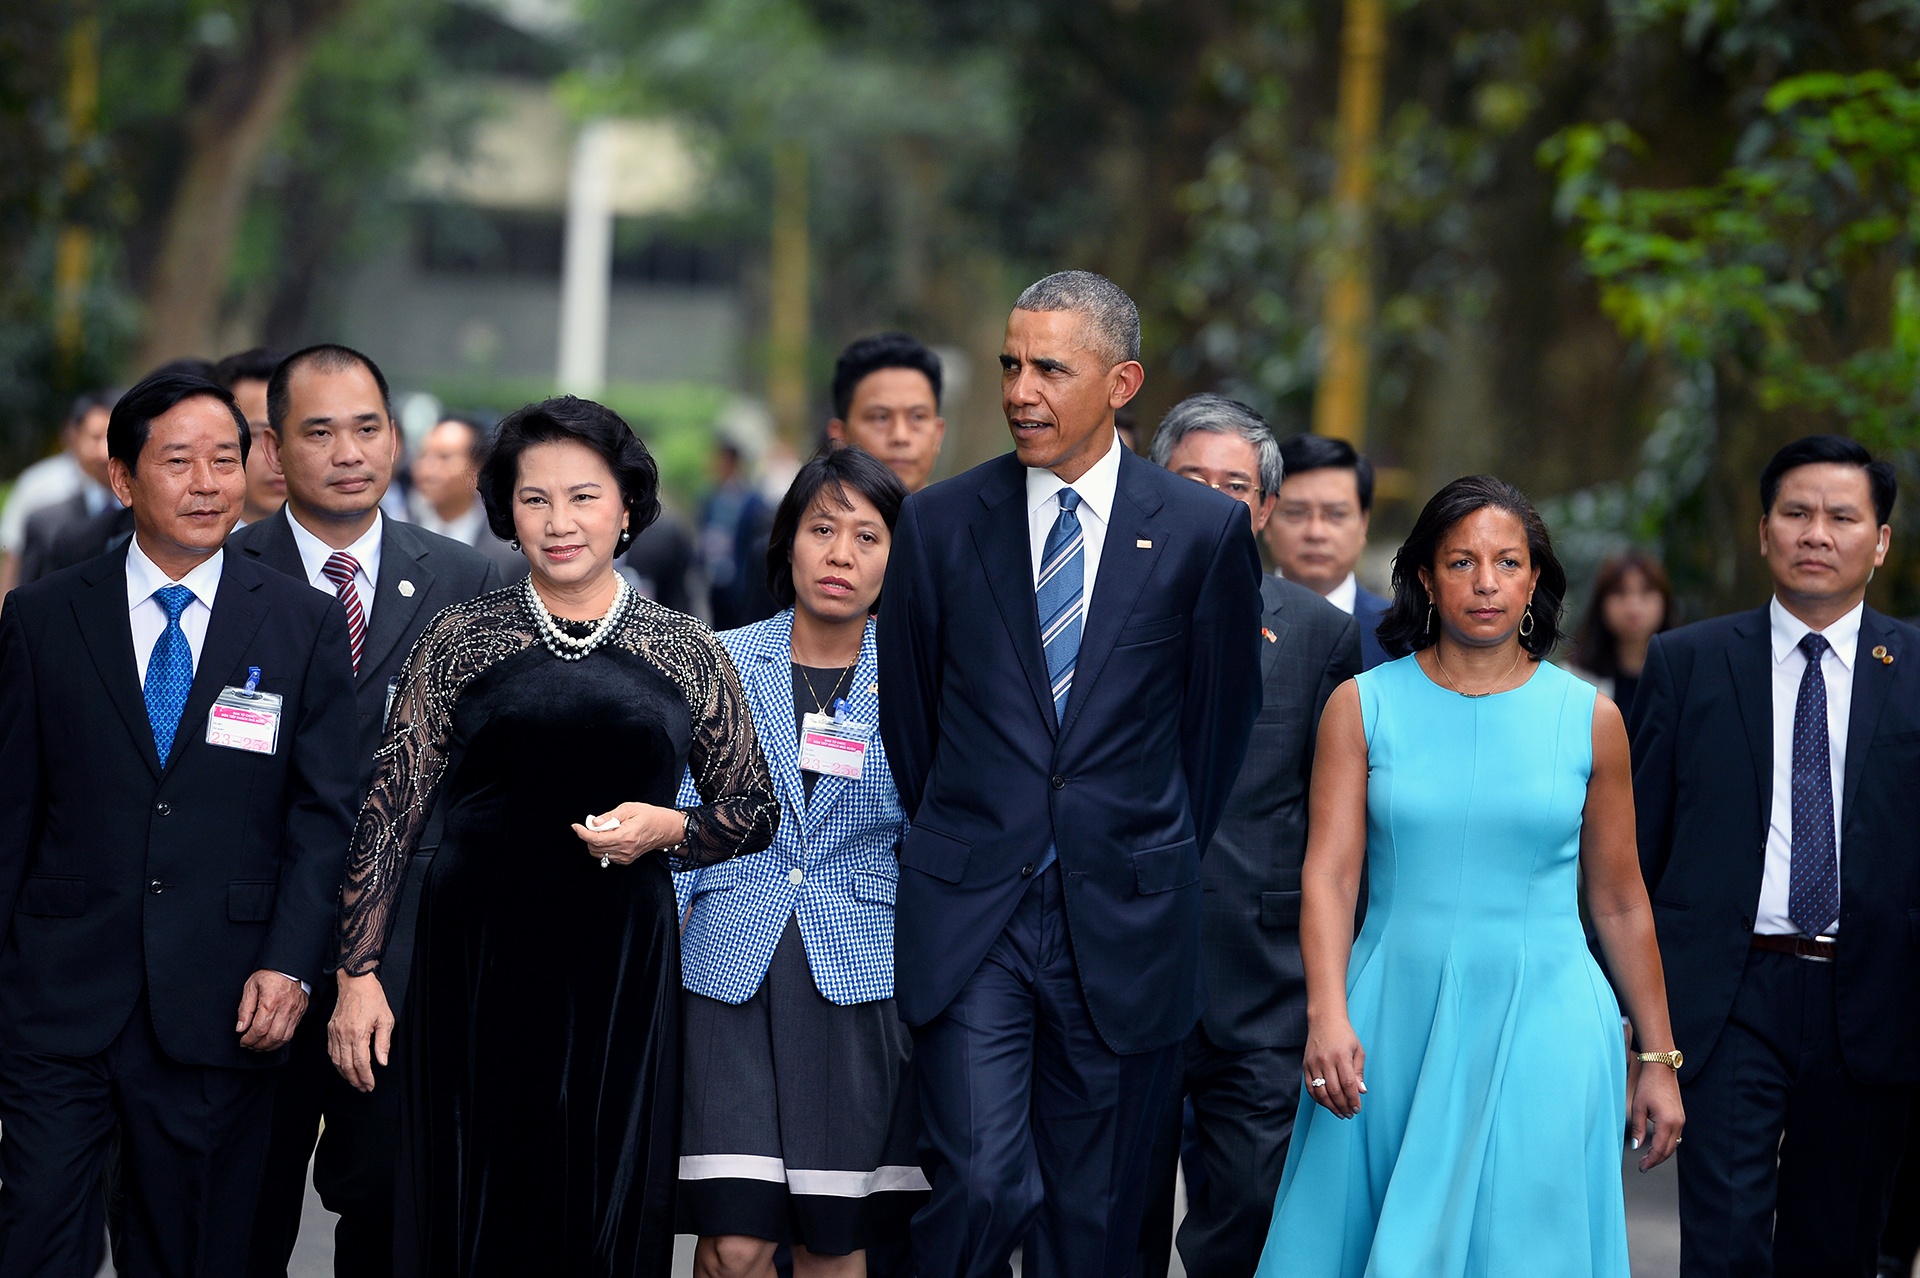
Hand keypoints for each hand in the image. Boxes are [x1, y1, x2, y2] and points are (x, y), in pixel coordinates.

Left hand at [236, 970, 307, 1051]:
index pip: (259, 1029)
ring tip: (260, 1045)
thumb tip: (241, 1027)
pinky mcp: (300, 1012)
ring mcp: (295, 1011)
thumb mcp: (251, 986)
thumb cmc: (271, 973)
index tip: (243, 1041)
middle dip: (258, 1045)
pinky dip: (280, 1040)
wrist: (291, 965)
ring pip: (284, 1038)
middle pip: (272, 1037)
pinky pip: (292, 1032)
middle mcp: (285, 1008)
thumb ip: (245, 1008)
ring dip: (270, 1046)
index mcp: (270, 1001)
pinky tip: (272, 1039)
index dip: (249, 1039)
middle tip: (250, 1045)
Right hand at [328, 971, 394, 1092]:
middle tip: (363, 1088)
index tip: (370, 1085)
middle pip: (346, 1065)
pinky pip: (331, 1052)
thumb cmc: (372, 998)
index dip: (366, 1077)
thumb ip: (383, 1043)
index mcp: (358, 1033)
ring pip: (336, 1061)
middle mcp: (343, 1035)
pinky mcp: (330, 1030)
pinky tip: (344, 1068)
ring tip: (355, 1082)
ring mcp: (334, 1033)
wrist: (355, 983)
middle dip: (355, 1080)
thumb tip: (382, 1062)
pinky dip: (337, 1064)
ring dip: (345, 1074)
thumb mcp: (386, 1019)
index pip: (361, 1063)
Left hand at [571, 801, 683, 866]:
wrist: (666, 829)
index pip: (597, 839)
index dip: (583, 833)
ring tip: (606, 830)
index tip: (576, 826)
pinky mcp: (626, 860)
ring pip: (599, 853)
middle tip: (596, 824)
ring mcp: (626, 857)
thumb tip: (593, 822)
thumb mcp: (629, 808)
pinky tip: (612, 837)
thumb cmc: (650, 816)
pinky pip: (607, 856)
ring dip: (596, 842)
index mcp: (626, 836)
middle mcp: (625, 849)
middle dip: (590, 836)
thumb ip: (609, 816)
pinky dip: (604, 847)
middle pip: (595, 848)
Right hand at [1302, 1016, 1366, 1117]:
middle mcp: (1326, 1061)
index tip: (1357, 1108)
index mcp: (1341, 1056)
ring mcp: (1314, 1064)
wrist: (1324, 1020)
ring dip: (1331, 1106)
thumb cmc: (1344, 1035)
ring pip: (1321, 1092)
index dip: (1353, 1099)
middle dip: (1343, 1106)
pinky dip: (1318, 1099)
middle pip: (1334, 1091)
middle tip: (1349, 1114)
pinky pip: (1310, 1087)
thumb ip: (1359, 1072)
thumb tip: (1361, 1091)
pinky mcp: (1306, 1065)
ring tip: (1340, 1113)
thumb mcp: (1358, 1050)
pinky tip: (1327, 1104)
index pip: (1347, 1084)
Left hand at [1628, 1059, 1684, 1171]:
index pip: (1660, 1150)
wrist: (1661, 1069)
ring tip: (1648, 1158)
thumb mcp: (1638, 1107)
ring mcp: (1681, 1120)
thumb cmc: (1648, 1085)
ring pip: (1674, 1145)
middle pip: (1669, 1150)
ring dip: (1662, 1153)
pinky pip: (1675, 1136)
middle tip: (1643, 1166)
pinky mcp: (1680, 1117)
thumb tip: (1636, 1147)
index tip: (1641, 1167)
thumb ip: (1638, 1129)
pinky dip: (1667, 1144)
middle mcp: (1678, 1124)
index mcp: (1667, 1123)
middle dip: (1656, 1160)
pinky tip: (1656, 1145)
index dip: (1650, 1161)